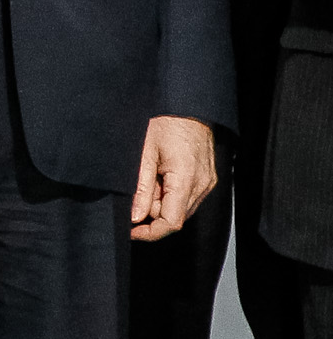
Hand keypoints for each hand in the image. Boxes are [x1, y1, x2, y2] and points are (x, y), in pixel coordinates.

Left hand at [132, 115, 216, 241]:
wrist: (188, 105)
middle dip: (152, 213)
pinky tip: (161, 175)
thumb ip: (141, 189)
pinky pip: (187, 197)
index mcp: (186, 180)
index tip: (131, 231)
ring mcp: (207, 183)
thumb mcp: (145, 154)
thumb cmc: (165, 123)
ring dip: (161, 202)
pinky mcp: (208, 178)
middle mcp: (202, 185)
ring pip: (181, 209)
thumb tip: (135, 216)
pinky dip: (171, 194)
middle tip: (137, 191)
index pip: (171, 222)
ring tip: (150, 176)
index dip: (150, 232)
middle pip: (176, 217)